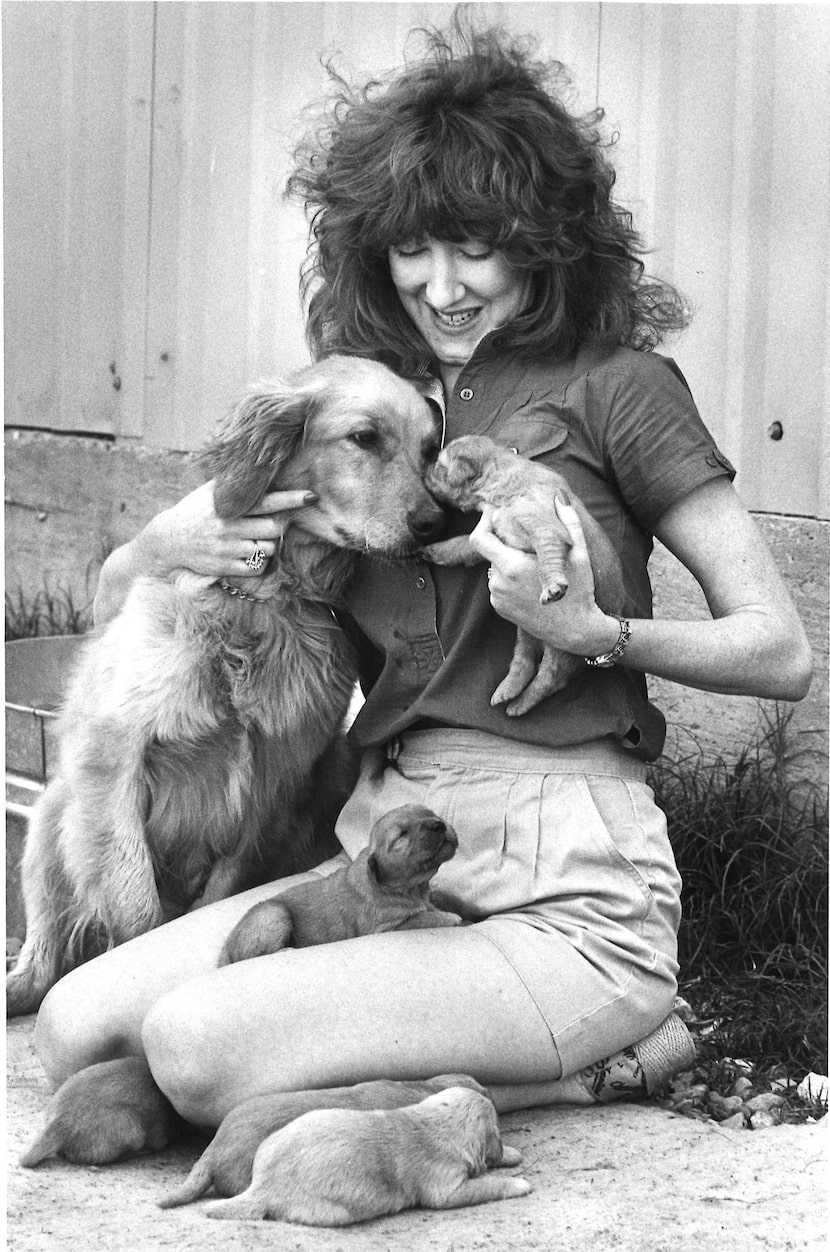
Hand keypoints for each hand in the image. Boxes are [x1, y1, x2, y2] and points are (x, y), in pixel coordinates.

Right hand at [139, 481, 318, 580]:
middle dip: (277, 527)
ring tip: (251, 540)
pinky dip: (257, 563)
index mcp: (230, 505)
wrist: (167, 540)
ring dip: (267, 545)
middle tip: (267, 525)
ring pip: (268, 549)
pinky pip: (257, 568)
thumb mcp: (211, 492)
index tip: (312, 496)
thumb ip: (236, 485)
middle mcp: (230, 526)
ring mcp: (228, 548)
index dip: (292, 499)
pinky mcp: (225, 568)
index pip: (268, 500)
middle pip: (274, 528)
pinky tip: (245, 554)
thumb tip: (263, 467)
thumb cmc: (196, 512)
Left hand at [469, 498, 617, 655]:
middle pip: (489, 552)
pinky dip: (509, 578)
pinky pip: (498, 584)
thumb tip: (558, 497)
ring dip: (508, 561)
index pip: (480, 539)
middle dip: (503, 542)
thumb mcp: (579, 554)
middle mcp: (499, 583)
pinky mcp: (500, 608)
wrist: (576, 631)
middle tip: (524, 540)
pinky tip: (530, 583)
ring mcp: (497, 597)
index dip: (483, 523)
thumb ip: (568, 522)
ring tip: (533, 564)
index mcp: (512, 567)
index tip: (494, 514)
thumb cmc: (580, 591)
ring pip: (495, 568)